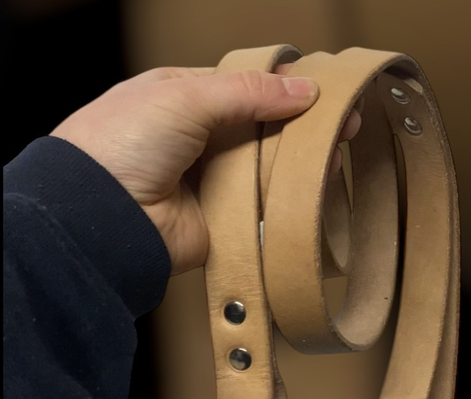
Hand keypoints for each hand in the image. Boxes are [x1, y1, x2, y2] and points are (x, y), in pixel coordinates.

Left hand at [51, 66, 360, 274]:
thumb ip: (246, 92)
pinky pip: (264, 206)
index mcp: (186, 98)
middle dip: (303, 126)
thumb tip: (302, 89)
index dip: (286, 86)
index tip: (324, 90)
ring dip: (301, 163)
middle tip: (346, 124)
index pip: (247, 86)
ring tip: (336, 154)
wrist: (104, 217)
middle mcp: (202, 139)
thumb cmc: (124, 143)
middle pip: (264, 128)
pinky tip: (316, 187)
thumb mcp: (184, 96)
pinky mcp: (224, 219)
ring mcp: (214, 180)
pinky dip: (289, 199)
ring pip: (269, 167)